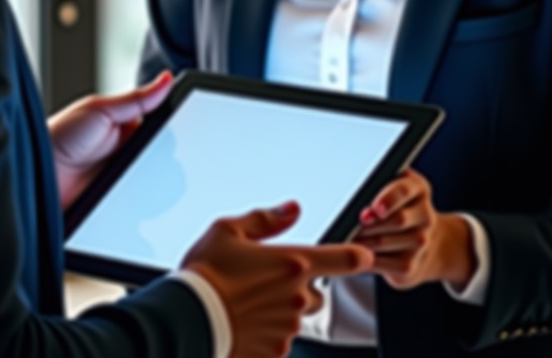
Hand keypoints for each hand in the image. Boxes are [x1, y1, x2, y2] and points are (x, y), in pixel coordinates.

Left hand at [48, 71, 173, 209]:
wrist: (35, 173)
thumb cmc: (59, 134)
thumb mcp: (100, 109)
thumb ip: (136, 99)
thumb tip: (165, 79)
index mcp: (125, 126)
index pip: (161, 128)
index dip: (172, 130)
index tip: (182, 128)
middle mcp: (127, 153)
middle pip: (162, 157)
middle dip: (165, 159)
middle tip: (153, 156)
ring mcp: (124, 179)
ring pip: (155, 184)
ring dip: (155, 183)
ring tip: (142, 177)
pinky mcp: (119, 204)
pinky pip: (142, 208)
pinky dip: (146, 206)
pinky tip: (141, 199)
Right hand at [182, 202, 372, 357]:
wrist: (188, 318)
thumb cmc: (207, 271)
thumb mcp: (230, 230)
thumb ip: (267, 219)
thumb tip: (292, 209)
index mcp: (293, 263)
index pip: (343, 259)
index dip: (358, 256)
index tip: (363, 255)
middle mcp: (297, 298)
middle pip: (314, 294)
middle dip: (296, 289)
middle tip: (264, 283)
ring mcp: (287, 328)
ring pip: (296, 318)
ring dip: (280, 311)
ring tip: (247, 303)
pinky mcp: (275, 352)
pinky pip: (279, 341)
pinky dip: (266, 333)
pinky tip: (243, 323)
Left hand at [355, 168, 475, 291]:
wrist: (414, 241)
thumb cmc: (390, 207)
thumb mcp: (387, 190)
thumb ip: (374, 189)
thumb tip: (354, 203)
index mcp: (418, 188)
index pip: (404, 191)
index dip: (389, 199)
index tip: (376, 208)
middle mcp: (425, 215)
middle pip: (397, 219)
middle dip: (370, 223)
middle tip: (348, 223)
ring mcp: (420, 242)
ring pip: (384, 241)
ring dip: (362, 240)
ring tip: (345, 235)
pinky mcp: (409, 265)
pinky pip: (381, 262)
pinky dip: (363, 258)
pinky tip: (353, 252)